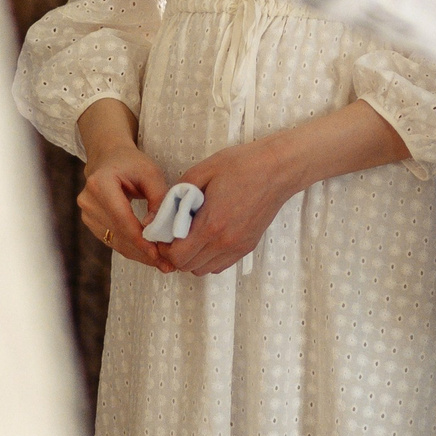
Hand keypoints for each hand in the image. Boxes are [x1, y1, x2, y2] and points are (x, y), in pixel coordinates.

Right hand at [76, 98, 173, 270]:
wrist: (109, 157)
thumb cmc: (132, 163)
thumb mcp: (151, 173)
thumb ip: (158, 199)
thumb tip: (158, 230)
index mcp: (100, 184)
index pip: (122, 219)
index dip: (140, 240)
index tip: (159, 255)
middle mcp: (88, 200)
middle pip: (119, 235)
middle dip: (144, 252)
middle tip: (168, 266)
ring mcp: (86, 213)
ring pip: (116, 242)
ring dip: (139, 255)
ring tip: (163, 264)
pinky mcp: (91, 222)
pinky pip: (113, 241)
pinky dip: (132, 249)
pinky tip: (150, 256)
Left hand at [160, 136, 302, 275]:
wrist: (278, 169)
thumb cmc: (241, 165)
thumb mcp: (202, 171)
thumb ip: (176, 196)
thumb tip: (156, 217)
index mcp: (211, 224)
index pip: (177, 256)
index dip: (164, 247)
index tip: (163, 232)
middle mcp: (225, 242)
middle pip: (187, 267)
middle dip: (175, 253)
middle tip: (174, 233)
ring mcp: (238, 247)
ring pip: (203, 270)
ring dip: (192, 257)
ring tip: (192, 235)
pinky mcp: (247, 246)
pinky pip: (220, 265)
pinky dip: (208, 258)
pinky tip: (208, 238)